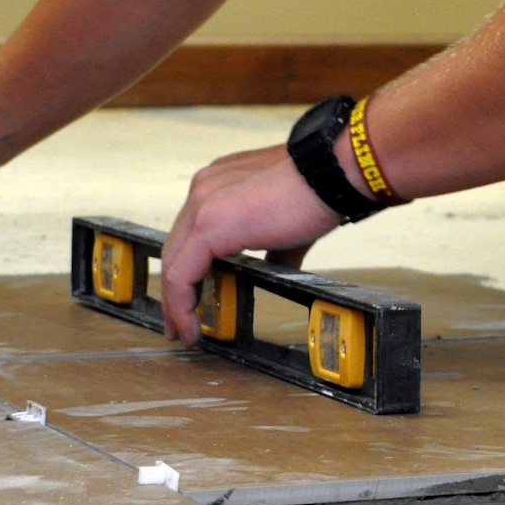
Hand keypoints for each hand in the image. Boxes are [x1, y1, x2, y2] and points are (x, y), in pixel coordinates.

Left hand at [159, 143, 341, 344]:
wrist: (331, 173)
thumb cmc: (317, 190)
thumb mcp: (284, 224)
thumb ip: (271, 248)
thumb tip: (275, 271)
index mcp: (220, 184)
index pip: (191, 233)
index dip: (189, 267)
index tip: (192, 295)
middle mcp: (204, 189)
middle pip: (176, 248)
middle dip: (175, 289)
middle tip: (178, 321)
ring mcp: (202, 203)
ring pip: (173, 262)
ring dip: (175, 302)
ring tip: (182, 330)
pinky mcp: (208, 224)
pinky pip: (181, 274)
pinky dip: (182, 304)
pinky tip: (190, 326)